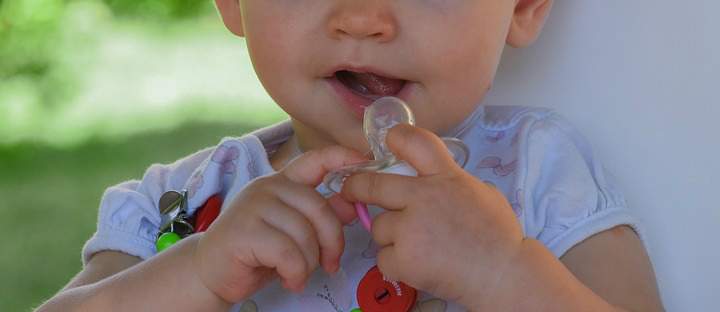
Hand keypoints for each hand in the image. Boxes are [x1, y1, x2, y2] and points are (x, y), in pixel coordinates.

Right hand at [194, 145, 366, 302]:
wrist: (211, 271)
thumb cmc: (256, 251)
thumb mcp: (294, 232)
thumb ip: (319, 216)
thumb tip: (352, 205)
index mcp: (282, 182)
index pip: (315, 160)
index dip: (342, 157)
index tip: (366, 160)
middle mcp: (268, 187)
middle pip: (320, 208)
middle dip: (332, 242)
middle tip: (329, 264)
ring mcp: (254, 206)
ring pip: (305, 234)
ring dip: (309, 263)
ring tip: (298, 274)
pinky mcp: (244, 230)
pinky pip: (289, 253)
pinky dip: (295, 273)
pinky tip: (288, 280)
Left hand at [341, 124, 523, 306]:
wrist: (504, 275)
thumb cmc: (497, 236)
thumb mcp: (481, 192)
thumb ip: (450, 181)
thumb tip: (428, 178)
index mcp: (446, 176)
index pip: (413, 141)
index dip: (395, 138)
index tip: (387, 143)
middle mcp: (424, 197)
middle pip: (372, 184)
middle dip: (356, 187)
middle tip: (352, 191)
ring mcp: (411, 228)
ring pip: (378, 227)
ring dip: (390, 237)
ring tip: (420, 247)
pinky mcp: (404, 259)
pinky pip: (383, 258)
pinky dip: (396, 265)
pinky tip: (420, 266)